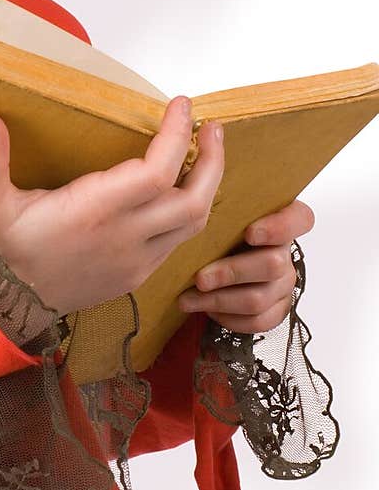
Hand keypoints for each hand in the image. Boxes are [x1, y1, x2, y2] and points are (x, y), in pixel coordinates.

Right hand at [0, 94, 224, 317]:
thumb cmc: (3, 246)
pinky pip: (178, 241)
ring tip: (205, 152)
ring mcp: (136, 260)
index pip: (157, 172)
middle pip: (193, 200)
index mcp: (93, 212)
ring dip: (207, 185)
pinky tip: (181, 189)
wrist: (10, 304)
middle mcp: (124, 237)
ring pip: (194, 224)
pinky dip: (190, 211)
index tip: (181, 105)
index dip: (176, 136)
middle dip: (212, 161)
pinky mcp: (138, 274)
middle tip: (212, 128)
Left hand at [177, 199, 314, 332]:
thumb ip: (218, 193)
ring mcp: (283, 283)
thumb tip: (204, 167)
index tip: (250, 232)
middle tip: (200, 278)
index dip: (280, 227)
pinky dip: (229, 319)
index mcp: (278, 220)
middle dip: (232, 273)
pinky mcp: (275, 309)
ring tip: (189, 298)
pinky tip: (206, 310)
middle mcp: (286, 252)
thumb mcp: (218, 208)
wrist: (206, 262)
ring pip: (260, 298)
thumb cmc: (213, 229)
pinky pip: (259, 321)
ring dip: (221, 300)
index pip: (301, 218)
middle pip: (273, 265)